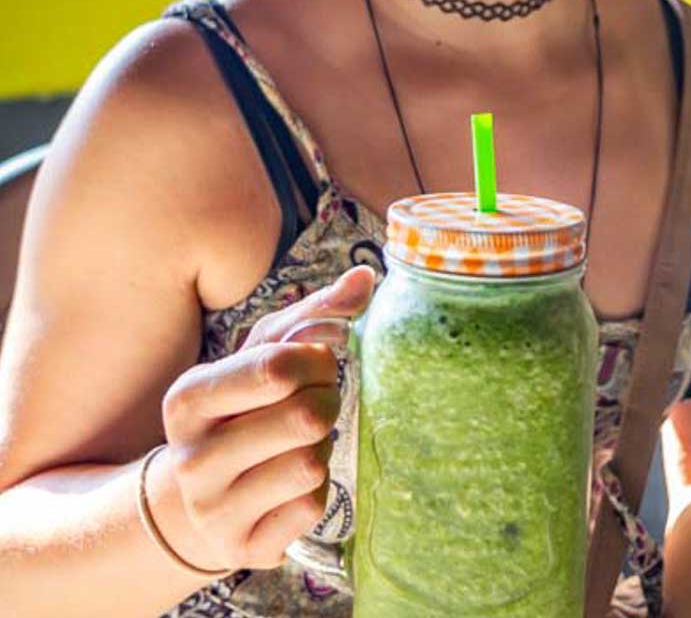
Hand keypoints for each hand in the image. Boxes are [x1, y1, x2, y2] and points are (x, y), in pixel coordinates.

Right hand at [155, 265, 375, 571]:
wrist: (203, 498)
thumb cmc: (243, 408)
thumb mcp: (264, 353)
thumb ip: (315, 312)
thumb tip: (365, 277)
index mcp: (189, 398)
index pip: (275, 368)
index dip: (314, 360)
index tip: (314, 362)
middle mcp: (191, 458)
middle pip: (305, 416)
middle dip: (326, 401)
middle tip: (314, 403)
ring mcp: (213, 511)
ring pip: (310, 464)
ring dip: (323, 446)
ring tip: (301, 441)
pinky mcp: (244, 550)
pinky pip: (311, 507)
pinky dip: (317, 490)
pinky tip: (293, 483)